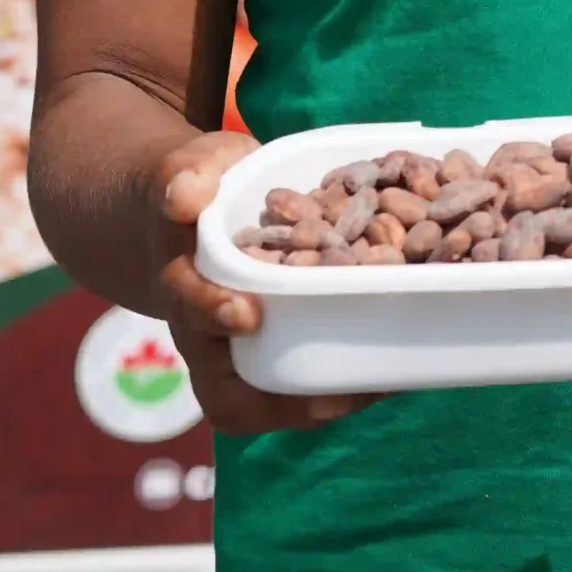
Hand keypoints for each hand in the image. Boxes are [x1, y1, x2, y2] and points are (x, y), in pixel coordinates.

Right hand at [155, 130, 379, 433]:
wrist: (190, 212)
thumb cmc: (197, 183)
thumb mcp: (190, 168)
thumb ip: (187, 177)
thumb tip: (184, 196)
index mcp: (183, 282)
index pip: (190, 306)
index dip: (215, 312)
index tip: (247, 313)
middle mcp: (206, 331)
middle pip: (227, 390)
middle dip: (278, 400)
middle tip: (334, 398)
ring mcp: (238, 348)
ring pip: (265, 400)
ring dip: (317, 404)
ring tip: (377, 390)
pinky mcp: (273, 345)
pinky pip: (297, 380)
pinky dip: (339, 382)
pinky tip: (388, 376)